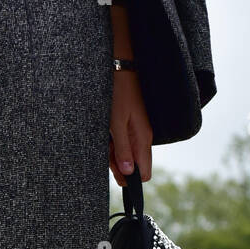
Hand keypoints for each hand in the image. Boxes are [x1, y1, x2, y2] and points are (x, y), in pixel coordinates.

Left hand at [109, 69, 152, 188]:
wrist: (120, 68)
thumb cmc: (118, 93)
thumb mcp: (116, 124)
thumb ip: (122, 149)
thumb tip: (129, 173)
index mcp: (143, 139)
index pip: (145, 172)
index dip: (131, 180)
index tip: (117, 177)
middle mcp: (142, 137)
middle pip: (133, 166)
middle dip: (118, 168)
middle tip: (106, 160)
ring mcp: (135, 131)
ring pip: (126, 155)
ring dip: (112, 155)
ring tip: (104, 143)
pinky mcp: (128, 125)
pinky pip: (121, 143)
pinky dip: (112, 145)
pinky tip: (105, 138)